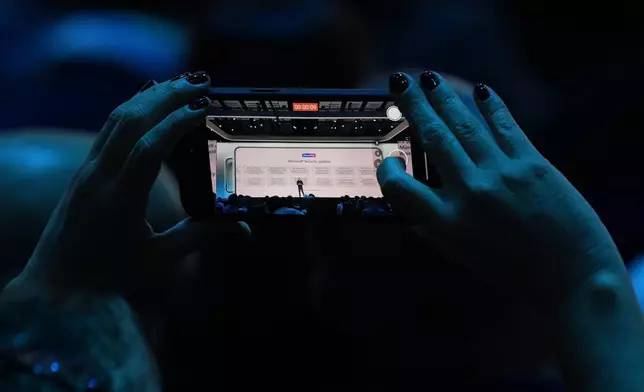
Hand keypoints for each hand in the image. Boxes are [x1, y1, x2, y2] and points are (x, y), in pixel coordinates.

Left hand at [6, 72, 232, 295]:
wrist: (58, 285)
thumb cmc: (109, 275)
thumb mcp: (158, 258)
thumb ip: (201, 236)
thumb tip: (243, 228)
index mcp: (119, 199)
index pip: (147, 149)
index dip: (176, 123)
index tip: (203, 106)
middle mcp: (98, 177)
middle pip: (129, 121)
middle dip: (166, 95)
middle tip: (200, 80)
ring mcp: (87, 170)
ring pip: (116, 119)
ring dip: (148, 95)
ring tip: (179, 81)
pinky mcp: (84, 170)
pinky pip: (108, 129)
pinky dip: (131, 108)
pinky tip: (147, 99)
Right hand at [378, 71, 622, 301]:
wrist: (572, 276)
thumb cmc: (516, 274)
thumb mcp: (465, 257)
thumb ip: (437, 231)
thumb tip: (415, 211)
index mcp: (448, 223)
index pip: (400, 188)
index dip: (388, 170)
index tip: (389, 160)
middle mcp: (469, 193)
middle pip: (433, 139)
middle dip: (413, 107)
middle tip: (400, 83)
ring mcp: (501, 174)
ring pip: (464, 126)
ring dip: (444, 99)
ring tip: (429, 79)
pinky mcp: (532, 164)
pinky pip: (505, 127)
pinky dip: (491, 107)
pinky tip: (481, 90)